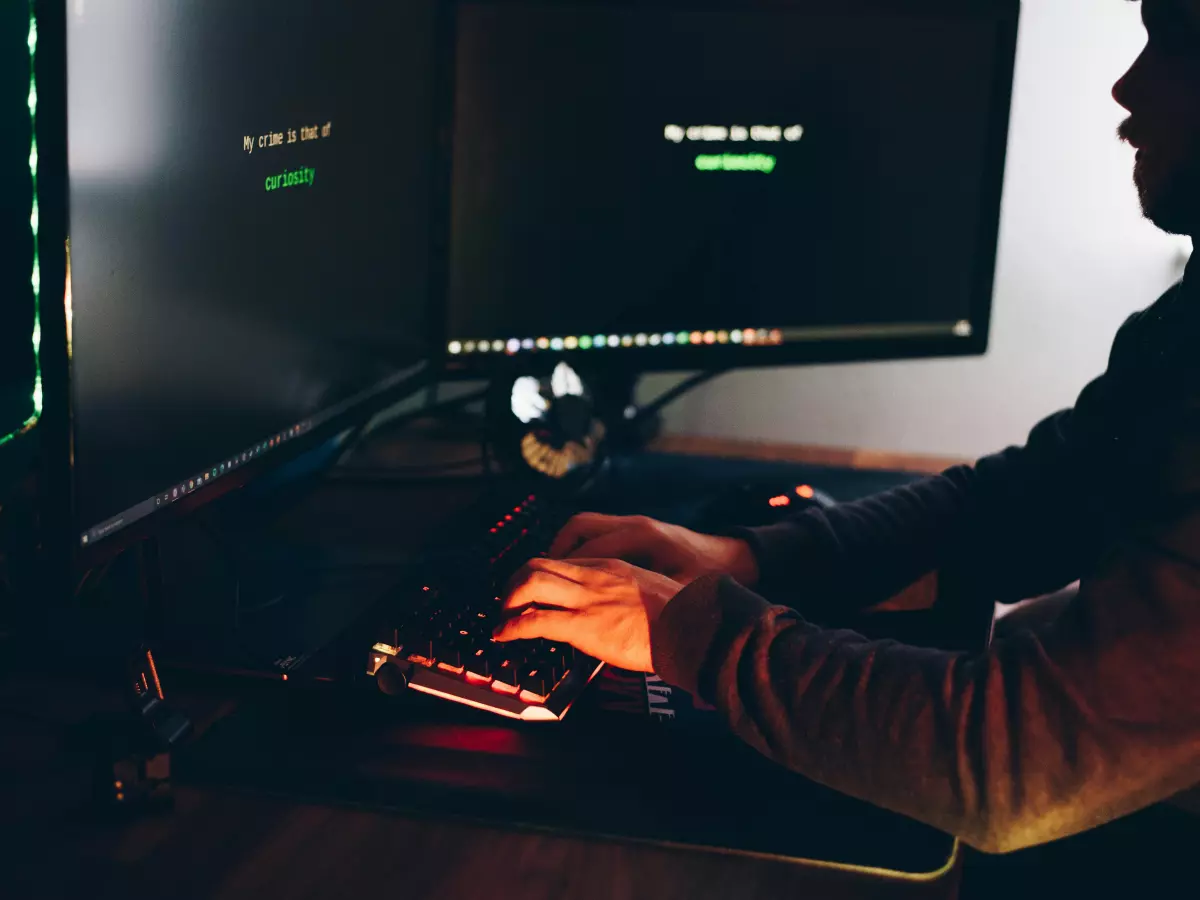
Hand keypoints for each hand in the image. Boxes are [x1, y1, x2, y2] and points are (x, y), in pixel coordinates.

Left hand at [494, 557, 682, 671]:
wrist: (692, 628)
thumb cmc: (681, 619)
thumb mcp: (651, 593)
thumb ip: (628, 596)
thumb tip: (621, 614)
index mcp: (612, 566)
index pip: (563, 562)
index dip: (540, 576)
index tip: (533, 592)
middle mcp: (594, 576)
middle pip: (537, 564)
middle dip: (515, 582)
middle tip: (509, 603)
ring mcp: (587, 599)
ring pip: (530, 583)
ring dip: (509, 601)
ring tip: (503, 619)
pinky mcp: (583, 625)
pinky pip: (535, 621)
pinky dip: (512, 627)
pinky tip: (503, 636)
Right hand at [548, 513, 759, 587]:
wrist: (730, 560)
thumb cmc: (707, 581)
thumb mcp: (677, 598)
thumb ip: (643, 606)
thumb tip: (611, 624)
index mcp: (644, 540)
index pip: (589, 553)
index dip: (563, 574)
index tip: (538, 602)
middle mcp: (634, 526)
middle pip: (578, 529)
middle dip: (551, 557)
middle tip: (530, 587)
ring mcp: (633, 525)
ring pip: (582, 527)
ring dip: (561, 550)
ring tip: (545, 578)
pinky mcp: (634, 530)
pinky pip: (594, 532)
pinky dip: (578, 549)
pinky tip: (572, 573)